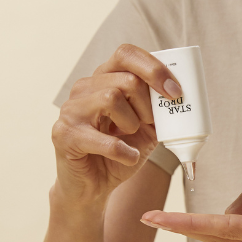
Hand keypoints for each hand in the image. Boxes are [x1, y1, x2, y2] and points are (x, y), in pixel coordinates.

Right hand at [51, 44, 183, 208]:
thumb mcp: (146, 129)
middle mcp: (84, 88)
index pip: (126, 54)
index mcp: (103, 79)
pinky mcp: (64, 134)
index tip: (175, 92)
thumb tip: (178, 95)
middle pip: (127, 79)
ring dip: (132, 123)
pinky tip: (127, 157)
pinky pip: (105, 138)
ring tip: (129, 139)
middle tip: (147, 125)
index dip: (154, 69)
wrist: (92, 187)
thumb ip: (158, 109)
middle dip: (147, 106)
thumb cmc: (118, 154)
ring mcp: (71, 109)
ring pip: (112, 97)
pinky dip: (124, 151)